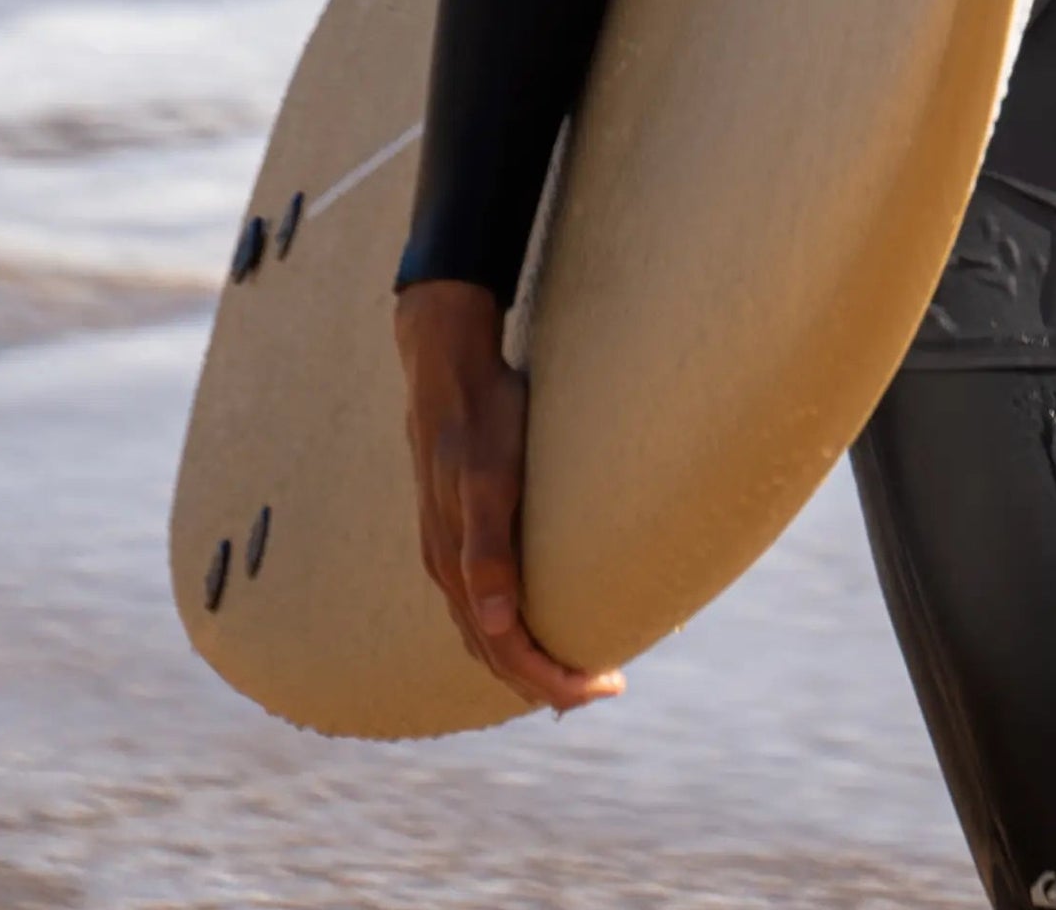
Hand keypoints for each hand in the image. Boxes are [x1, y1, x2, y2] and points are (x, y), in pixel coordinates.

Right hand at [394, 279, 622, 710]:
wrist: (449, 367)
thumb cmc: (481, 419)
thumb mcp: (489, 479)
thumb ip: (489, 550)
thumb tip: (499, 622)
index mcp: (459, 568)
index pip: (505, 651)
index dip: (551, 680)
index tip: (605, 687)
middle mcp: (451, 570)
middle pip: (495, 653)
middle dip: (548, 681)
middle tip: (606, 687)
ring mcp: (452, 551)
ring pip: (487, 632)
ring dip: (530, 659)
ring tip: (580, 667)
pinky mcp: (460, 530)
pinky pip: (484, 601)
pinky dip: (513, 627)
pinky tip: (540, 615)